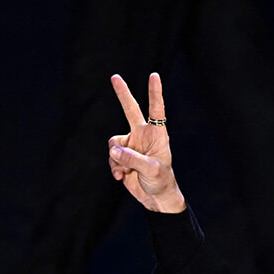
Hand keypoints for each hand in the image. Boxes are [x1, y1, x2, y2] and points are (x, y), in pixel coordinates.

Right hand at [108, 73, 185, 212]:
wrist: (156, 197)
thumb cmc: (161, 181)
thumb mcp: (151, 170)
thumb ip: (133, 159)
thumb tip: (114, 150)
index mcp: (157, 135)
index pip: (157, 110)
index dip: (155, 93)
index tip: (154, 75)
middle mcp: (143, 135)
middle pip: (131, 110)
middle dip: (122, 94)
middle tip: (115, 77)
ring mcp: (131, 144)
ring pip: (114, 143)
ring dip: (116, 158)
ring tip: (126, 172)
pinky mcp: (121, 155)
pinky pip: (111, 156)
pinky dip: (114, 167)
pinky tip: (122, 176)